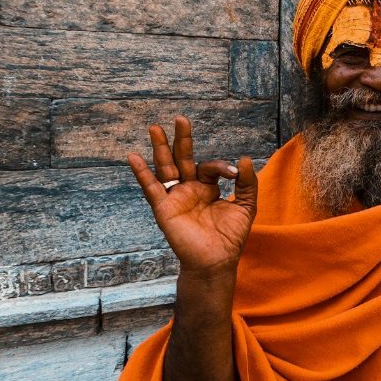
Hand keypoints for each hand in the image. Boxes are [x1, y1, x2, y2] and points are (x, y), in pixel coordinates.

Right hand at [126, 116, 257, 277]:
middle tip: (180, 118)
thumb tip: (245, 158)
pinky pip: (151, 189)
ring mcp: (175, 198)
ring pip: (165, 168)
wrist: (217, 262)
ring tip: (154, 127)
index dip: (221, 166)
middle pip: (182, 159)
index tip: (233, 173)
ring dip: (160, 148)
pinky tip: (133, 158)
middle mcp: (189, 189)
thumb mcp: (245, 206)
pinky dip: (141, 174)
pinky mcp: (164, 209)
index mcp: (207, 188)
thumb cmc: (230, 237)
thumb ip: (246, 183)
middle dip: (182, 139)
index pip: (210, 167)